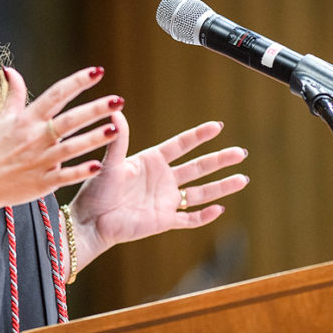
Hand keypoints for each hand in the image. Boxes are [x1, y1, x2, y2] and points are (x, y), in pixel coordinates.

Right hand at [0, 66, 122, 229]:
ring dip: (94, 139)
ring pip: (70, 147)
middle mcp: (34, 138)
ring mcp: (39, 161)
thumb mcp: (2, 119)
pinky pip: (64, 176)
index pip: (55, 95)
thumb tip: (10, 69)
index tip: (98, 71)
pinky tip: (99, 165)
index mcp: (27, 120)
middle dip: (94, 109)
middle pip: (68, 120)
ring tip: (116, 129)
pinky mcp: (41, 183)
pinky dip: (80, 171)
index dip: (77, 82)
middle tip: (119, 100)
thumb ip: (13, 94)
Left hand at [68, 111, 248, 270]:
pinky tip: (220, 209)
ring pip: (200, 192)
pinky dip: (204, 216)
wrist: (90, 220)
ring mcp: (165, 200)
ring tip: (242, 178)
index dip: (199, 136)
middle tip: (241, 152)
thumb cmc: (96, 189)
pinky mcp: (163, 221)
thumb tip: (115, 111)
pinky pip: (189, 219)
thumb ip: (118, 139)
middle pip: (198, 167)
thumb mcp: (110, 162)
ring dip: (221, 186)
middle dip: (220, 160)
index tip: (218, 125)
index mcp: (152, 161)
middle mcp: (162, 179)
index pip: (181, 145)